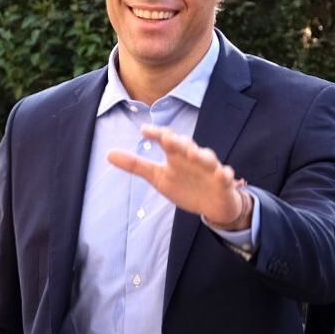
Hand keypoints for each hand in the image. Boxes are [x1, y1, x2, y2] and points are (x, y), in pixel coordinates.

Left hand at [107, 124, 250, 228]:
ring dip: (201, 155)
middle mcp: (194, 158)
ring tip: (193, 154)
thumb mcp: (157, 177)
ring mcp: (210, 169)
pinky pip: (226, 176)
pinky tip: (222, 175)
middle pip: (187, 146)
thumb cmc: (184, 185)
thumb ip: (135, 165)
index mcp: (177, 155)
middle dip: (179, 142)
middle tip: (168, 139)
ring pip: (207, 158)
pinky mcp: (224, 182)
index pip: (166, 140)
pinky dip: (225, 175)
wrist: (212, 203)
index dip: (156, 134)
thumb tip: (108, 153)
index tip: (143, 130)